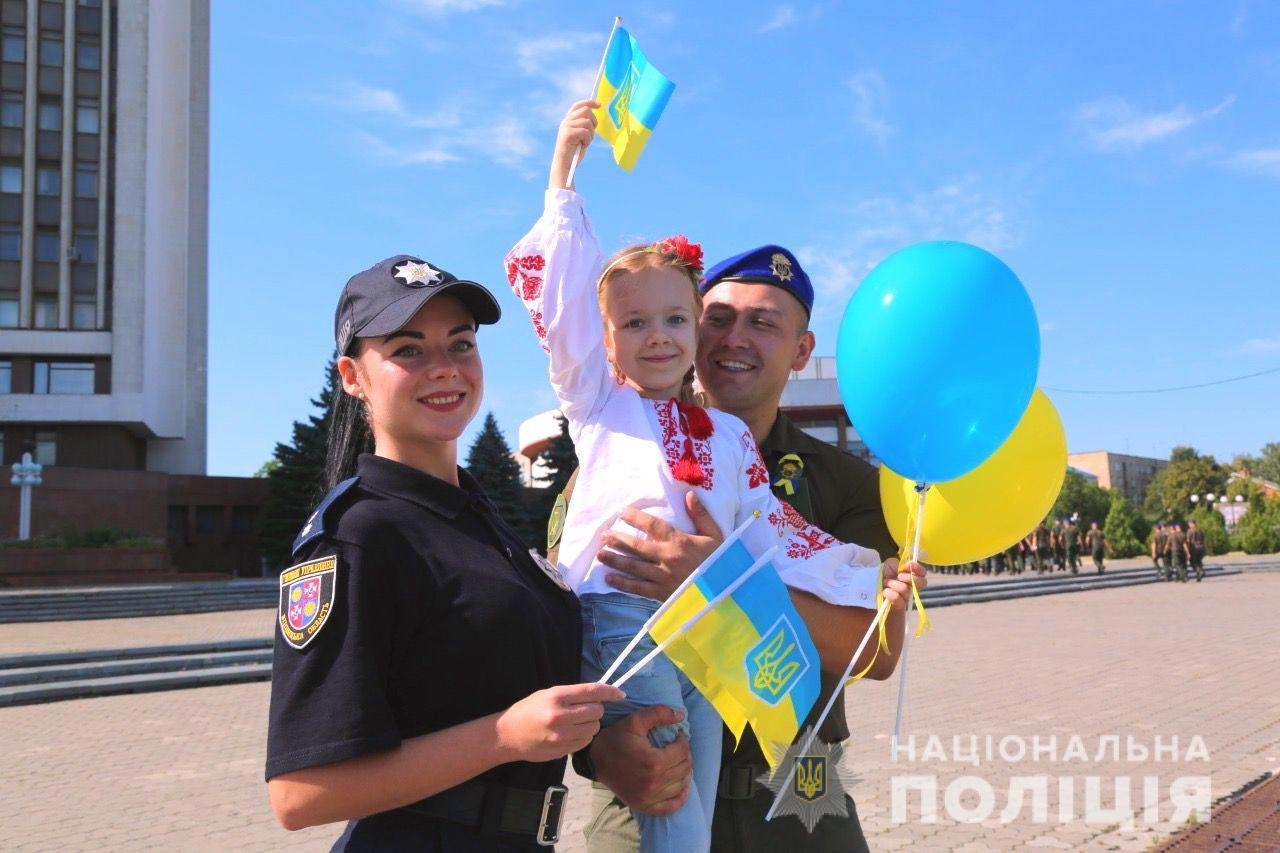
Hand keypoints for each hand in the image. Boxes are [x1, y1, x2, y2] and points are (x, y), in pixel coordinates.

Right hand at [496, 682, 623, 763]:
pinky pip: (585, 742)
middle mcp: (561, 716)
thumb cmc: (528, 710)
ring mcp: (562, 735)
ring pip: (594, 728)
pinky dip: (584, 736)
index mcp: (557, 696)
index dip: (610, 691)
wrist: (507, 735)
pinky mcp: (562, 750)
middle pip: (597, 711)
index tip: (620, 693)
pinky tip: (571, 733)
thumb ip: (572, 695)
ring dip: (591, 724)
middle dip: (596, 709)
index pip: (592, 692)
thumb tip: (600, 695)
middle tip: (586, 709)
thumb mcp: (547, 694)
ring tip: (576, 722)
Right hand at [549, 99, 597, 190]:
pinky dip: (588, 140)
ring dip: (590, 134)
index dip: (589, 102)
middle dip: (594, 122)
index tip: (599, 105)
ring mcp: (566, 127)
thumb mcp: (581, 137)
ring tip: (585, 143)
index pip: (578, 105)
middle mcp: (566, 121)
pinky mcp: (568, 134)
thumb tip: (594, 119)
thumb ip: (585, 127)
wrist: (565, 166)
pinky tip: (583, 146)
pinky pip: (585, 132)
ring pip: (587, 122)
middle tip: (592, 134)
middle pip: (586, 110)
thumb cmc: (574, 153)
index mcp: (568, 121)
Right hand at [591, 705, 691, 814]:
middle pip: (684, 768)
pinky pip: (671, 806)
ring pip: (681, 785)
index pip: (682, 751)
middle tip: (679, 747)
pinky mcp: (645, 806)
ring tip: (679, 761)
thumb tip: (681, 715)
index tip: (679, 735)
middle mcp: (654, 783)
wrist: (596, 760)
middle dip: (685, 754)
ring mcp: (649, 798)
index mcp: (653, 762)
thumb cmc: (616, 738)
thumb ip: (659, 713)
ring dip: (685, 771)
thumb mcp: (635, 720)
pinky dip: (681, 797)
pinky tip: (682, 786)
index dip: (683, 740)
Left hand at [600, 491, 723, 600]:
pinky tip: (609, 578)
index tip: (621, 512)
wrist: (728, 594)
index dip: (635, 517)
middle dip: (618, 540)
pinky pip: (637, 588)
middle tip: (603, 535)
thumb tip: (689, 494)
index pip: (653, 526)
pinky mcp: (662, 594)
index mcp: (680, 541)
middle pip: (636, 546)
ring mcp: (663, 577)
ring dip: (615, 560)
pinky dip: (622, 584)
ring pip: (633, 567)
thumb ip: (701, 516)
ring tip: (600, 554)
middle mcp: (668, 558)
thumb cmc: (723, 563)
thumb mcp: (717, 536)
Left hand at [882, 559, 926, 610]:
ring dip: (894, 584)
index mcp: (910, 576)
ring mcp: (906, 599)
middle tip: (899, 576)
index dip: (917, 568)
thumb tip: (903, 566)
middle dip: (910, 578)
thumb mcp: (887, 566)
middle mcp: (911, 587)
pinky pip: (898, 598)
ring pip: (906, 589)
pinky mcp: (899, 607)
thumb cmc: (881, 578)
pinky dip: (890, 593)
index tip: (907, 566)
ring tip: (886, 584)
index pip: (922, 573)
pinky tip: (885, 591)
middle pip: (922, 582)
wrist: (871, 593)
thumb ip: (895, 563)